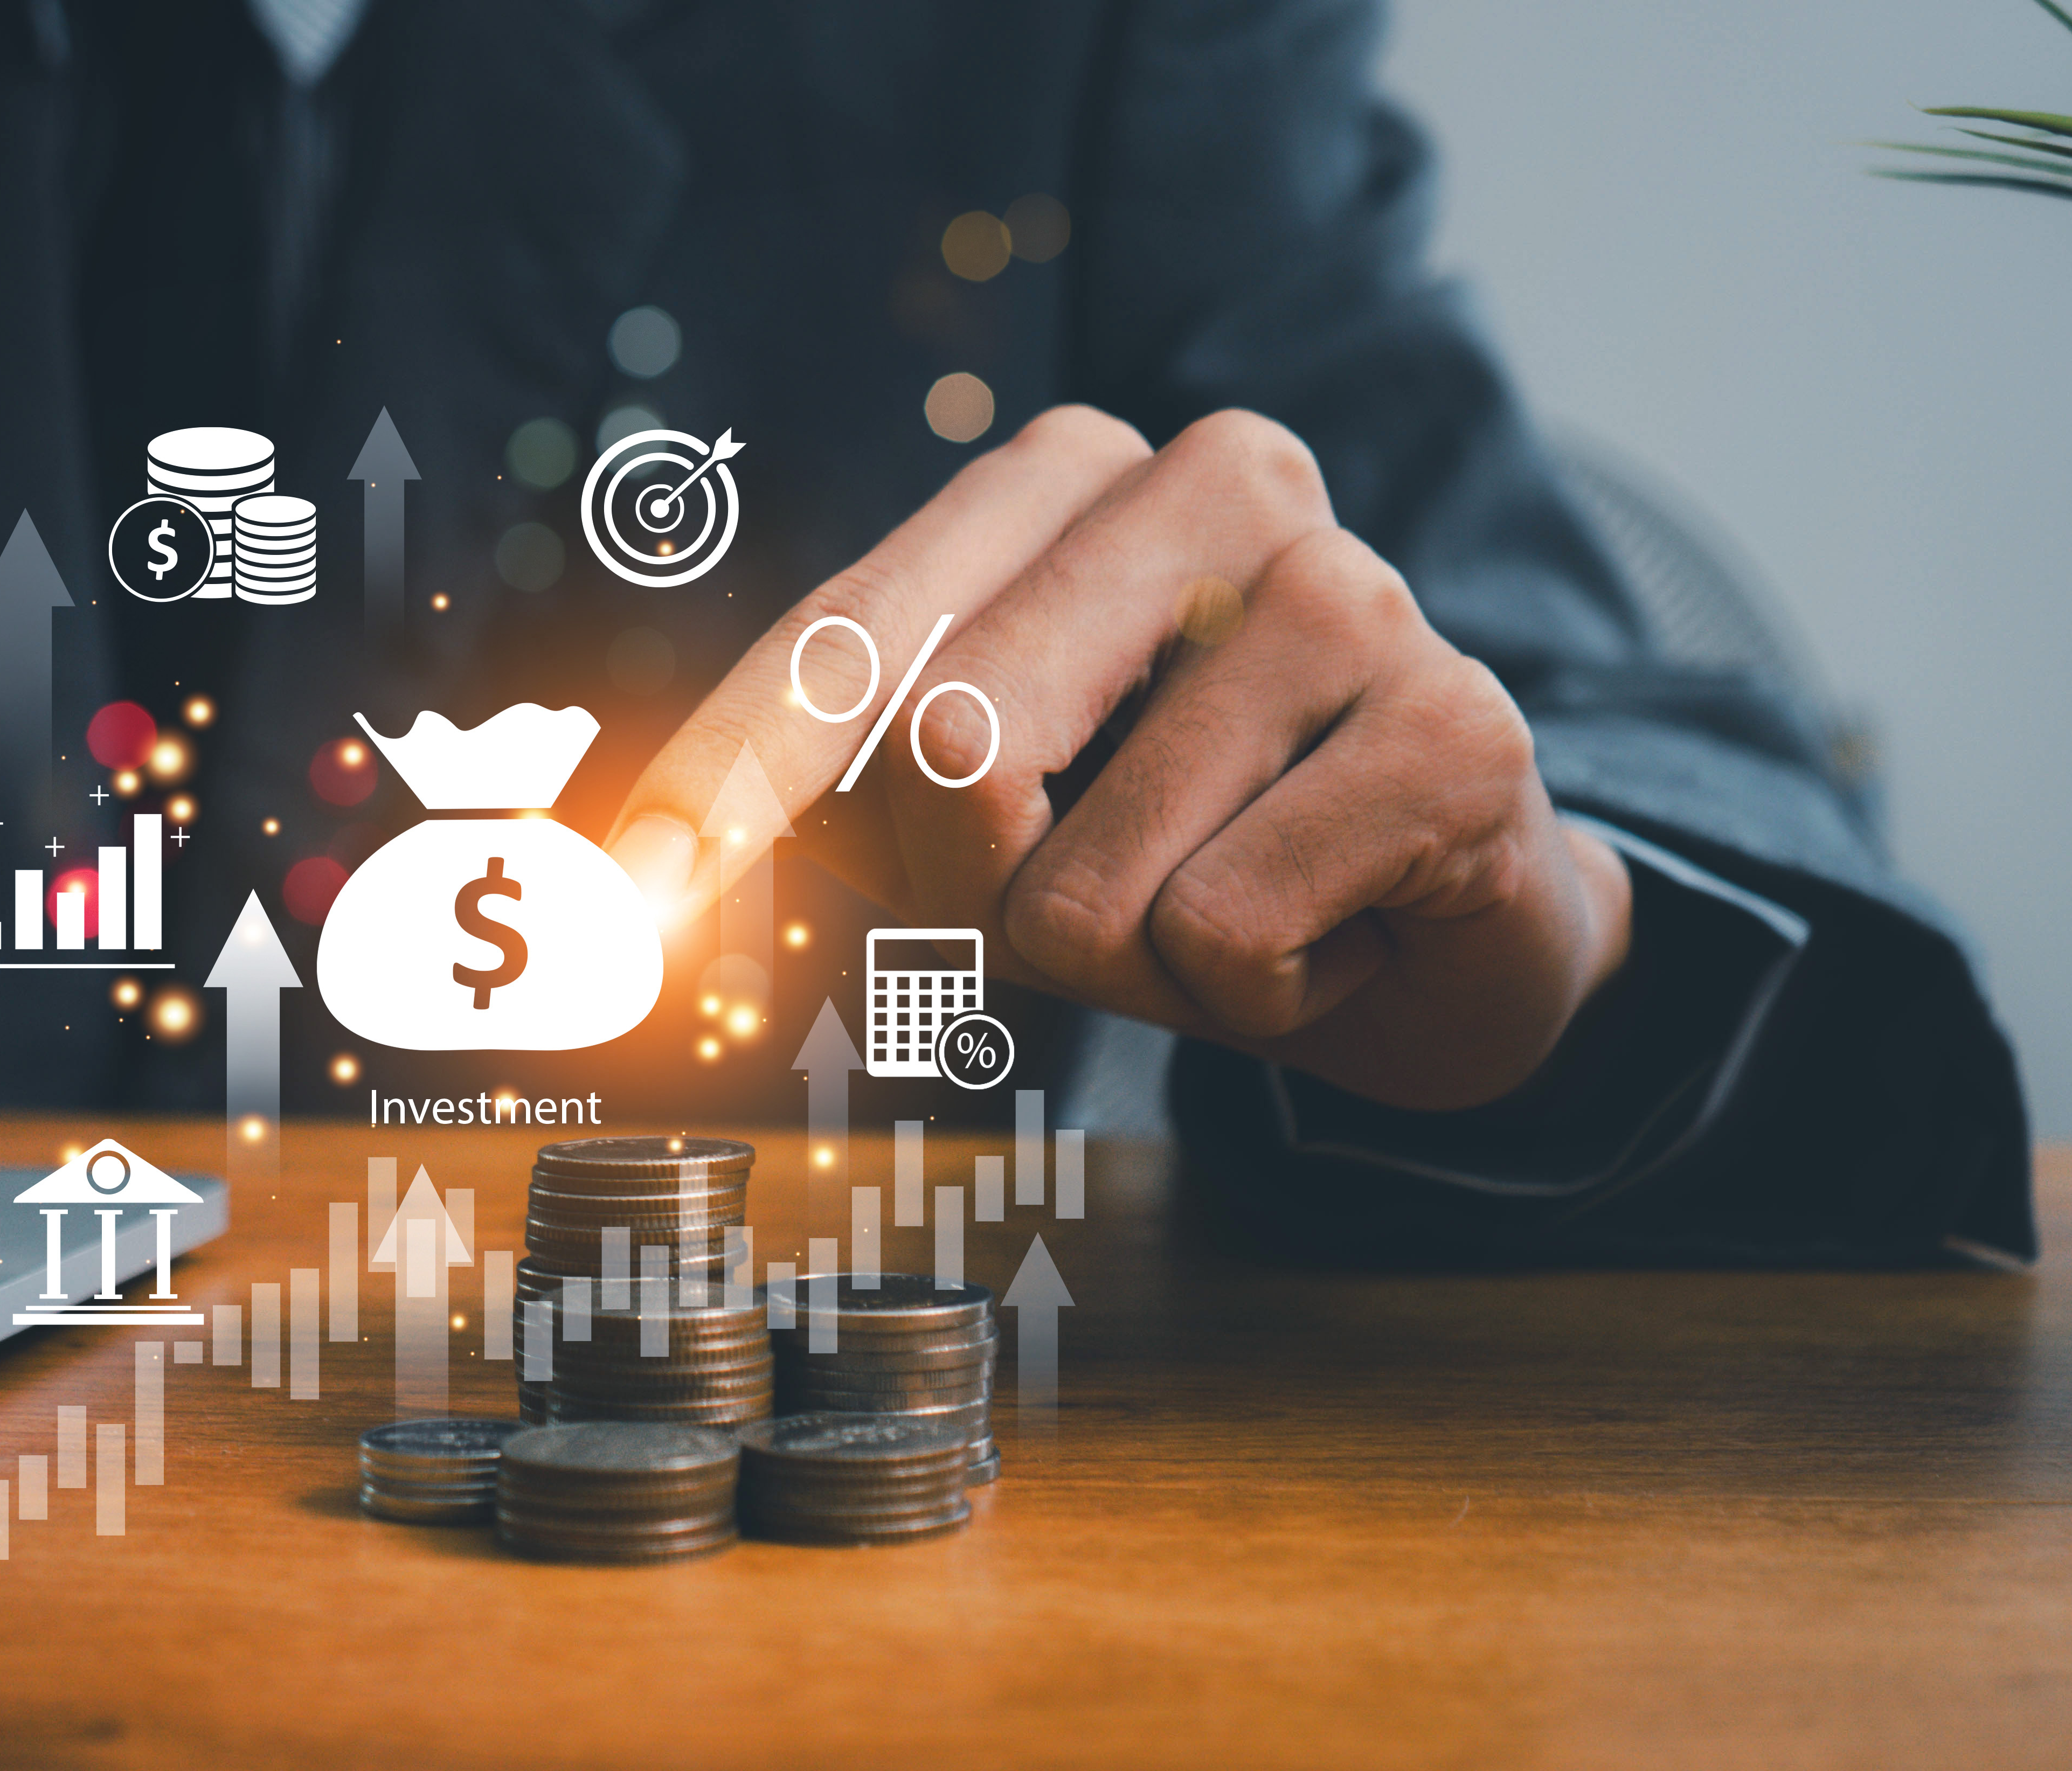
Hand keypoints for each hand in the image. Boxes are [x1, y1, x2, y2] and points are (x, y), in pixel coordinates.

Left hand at [602, 405, 1632, 1111]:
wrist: (1444, 923)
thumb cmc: (1185, 853)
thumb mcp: (994, 821)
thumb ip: (833, 802)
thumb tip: (609, 881)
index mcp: (1073, 475)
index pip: (849, 638)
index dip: (723, 775)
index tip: (618, 897)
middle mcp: (1214, 482)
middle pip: (949, 749)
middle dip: (987, 895)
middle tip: (1110, 899)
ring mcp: (1355, 589)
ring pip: (1085, 884)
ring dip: (1140, 965)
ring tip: (1245, 907)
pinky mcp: (1462, 727)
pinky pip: (1229, 936)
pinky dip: (1259, 995)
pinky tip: (1338, 930)